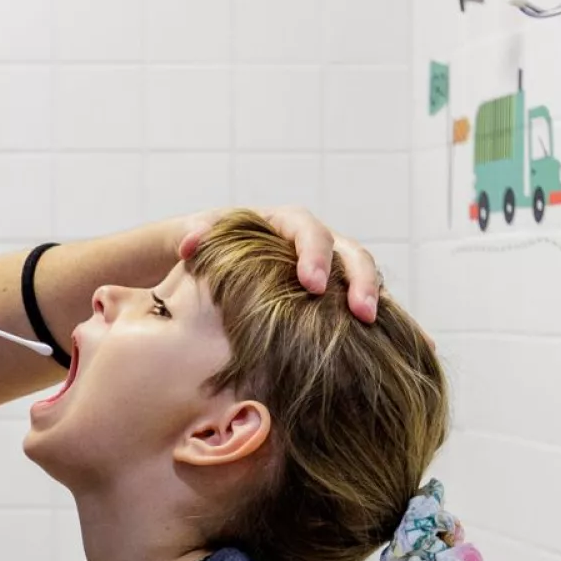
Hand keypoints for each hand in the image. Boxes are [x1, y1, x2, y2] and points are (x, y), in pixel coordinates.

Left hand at [178, 205, 380, 323]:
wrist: (203, 263)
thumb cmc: (199, 247)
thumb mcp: (188, 238)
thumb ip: (189, 236)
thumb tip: (192, 243)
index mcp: (280, 223)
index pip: (307, 231)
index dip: (314, 255)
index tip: (312, 284)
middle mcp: (309, 241)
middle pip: (347, 250)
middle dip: (357, 278)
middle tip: (360, 311)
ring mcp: (323, 265)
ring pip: (359, 272)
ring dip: (368, 295)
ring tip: (372, 325)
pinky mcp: (327, 290)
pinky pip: (351, 296)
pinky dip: (361, 311)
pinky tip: (368, 338)